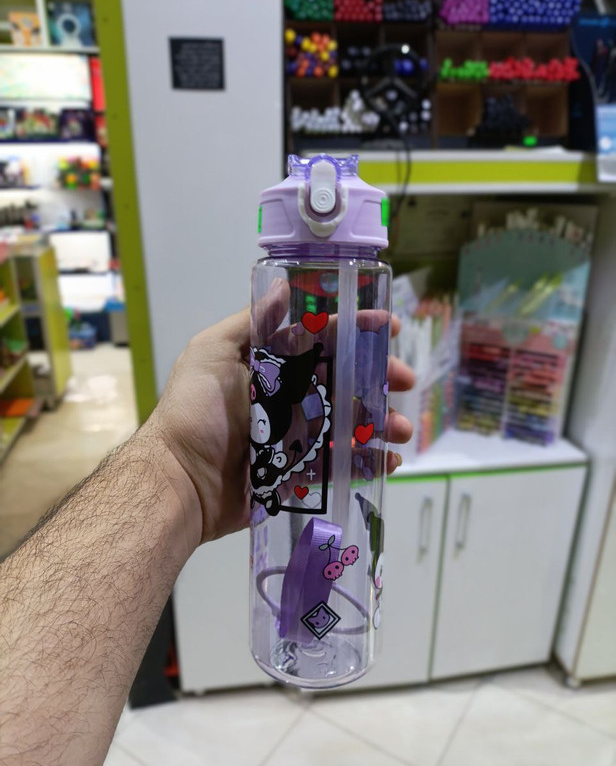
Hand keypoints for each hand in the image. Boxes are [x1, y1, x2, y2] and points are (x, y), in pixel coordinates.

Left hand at [145, 303, 413, 543]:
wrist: (180, 481)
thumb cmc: (196, 412)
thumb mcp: (212, 353)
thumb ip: (250, 323)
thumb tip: (283, 284)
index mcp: (272, 367)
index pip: (321, 341)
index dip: (356, 331)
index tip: (388, 327)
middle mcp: (287, 397)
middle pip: (344, 381)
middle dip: (379, 377)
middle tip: (405, 380)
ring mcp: (296, 437)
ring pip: (349, 423)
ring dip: (381, 422)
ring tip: (402, 430)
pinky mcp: (299, 473)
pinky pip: (340, 464)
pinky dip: (367, 462)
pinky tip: (388, 461)